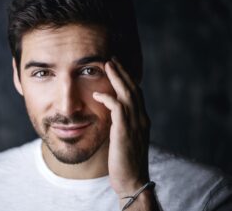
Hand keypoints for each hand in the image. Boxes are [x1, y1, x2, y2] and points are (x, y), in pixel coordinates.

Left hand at [93, 60, 150, 196]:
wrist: (132, 180)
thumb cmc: (125, 161)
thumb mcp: (126, 139)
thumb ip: (123, 124)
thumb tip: (113, 116)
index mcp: (142, 120)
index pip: (136, 93)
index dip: (127, 79)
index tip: (118, 68)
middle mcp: (141, 119)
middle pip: (133, 88)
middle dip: (122, 72)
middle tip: (112, 59)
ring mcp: (135, 124)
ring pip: (127, 93)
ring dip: (117, 78)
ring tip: (107, 64)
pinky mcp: (125, 131)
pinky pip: (117, 108)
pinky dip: (108, 98)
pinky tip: (98, 94)